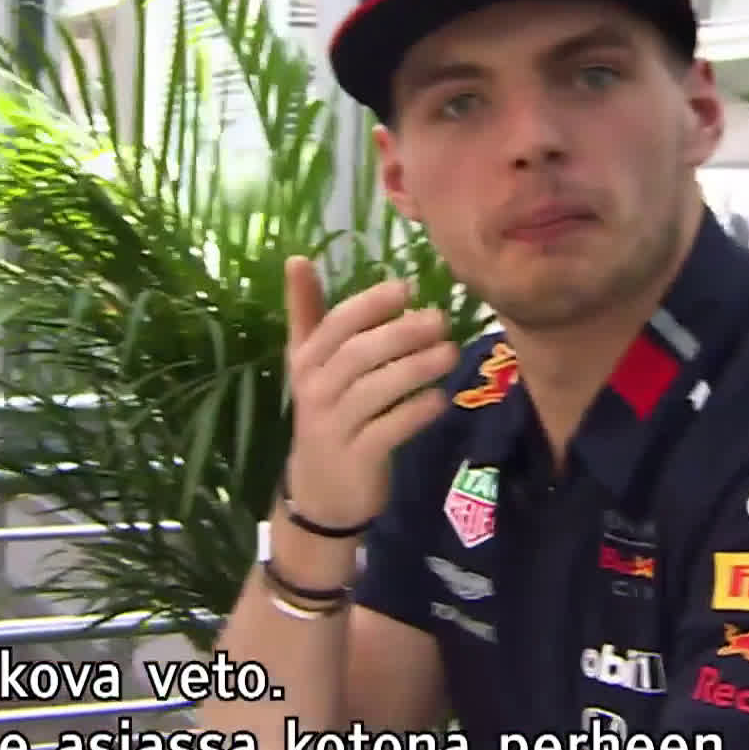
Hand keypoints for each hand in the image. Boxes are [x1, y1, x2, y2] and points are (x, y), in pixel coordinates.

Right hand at [283, 256, 458, 529]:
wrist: (319, 491)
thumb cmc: (325, 414)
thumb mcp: (310, 364)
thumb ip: (308, 313)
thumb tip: (297, 258)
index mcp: (305, 361)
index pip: (337, 324)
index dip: (372, 304)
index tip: (408, 288)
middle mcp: (315, 390)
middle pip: (359, 354)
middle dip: (402, 333)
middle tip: (441, 319)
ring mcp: (334, 426)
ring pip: (376, 390)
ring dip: (416, 368)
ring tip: (451, 354)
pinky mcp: (357, 458)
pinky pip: (390, 429)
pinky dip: (416, 412)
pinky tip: (440, 399)